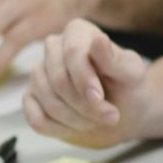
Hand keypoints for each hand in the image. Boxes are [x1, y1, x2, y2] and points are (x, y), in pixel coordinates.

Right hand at [23, 19, 150, 147]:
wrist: (123, 112)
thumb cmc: (127, 87)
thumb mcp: (132, 74)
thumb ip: (116, 59)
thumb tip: (98, 40)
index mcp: (77, 32)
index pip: (72, 53)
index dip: (85, 79)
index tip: (100, 99)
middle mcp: (53, 48)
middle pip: (58, 79)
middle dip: (85, 105)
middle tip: (110, 116)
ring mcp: (38, 73)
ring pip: (48, 102)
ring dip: (77, 119)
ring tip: (97, 120)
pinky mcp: (30, 97)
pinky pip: (36, 119)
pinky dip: (60, 129)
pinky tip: (77, 126)